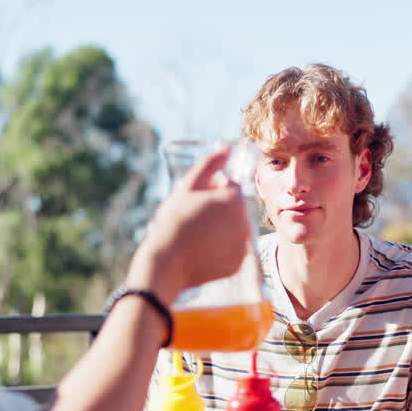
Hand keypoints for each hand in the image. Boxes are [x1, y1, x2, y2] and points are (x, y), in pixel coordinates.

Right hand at [128, 146, 249, 301]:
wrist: (166, 262)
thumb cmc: (174, 221)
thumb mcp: (188, 187)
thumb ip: (210, 164)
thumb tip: (227, 147)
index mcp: (235, 200)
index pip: (230, 187)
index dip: (211, 191)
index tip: (195, 200)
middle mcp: (245, 221)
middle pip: (234, 208)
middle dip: (218, 209)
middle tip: (195, 218)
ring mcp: (243, 244)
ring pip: (233, 229)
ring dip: (220, 228)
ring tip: (197, 235)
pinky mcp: (238, 263)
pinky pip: (232, 250)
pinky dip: (220, 249)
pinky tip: (201, 250)